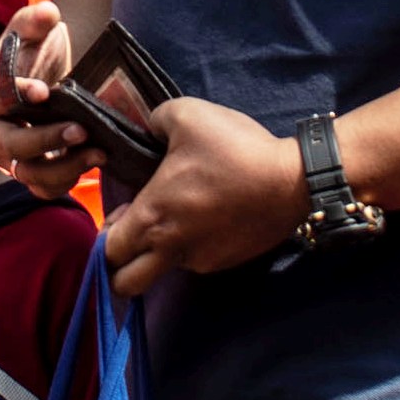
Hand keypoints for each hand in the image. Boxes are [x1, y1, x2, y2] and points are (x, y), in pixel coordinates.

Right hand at [0, 2, 91, 197]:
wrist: (57, 71)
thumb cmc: (40, 49)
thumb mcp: (36, 26)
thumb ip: (37, 17)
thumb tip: (47, 14)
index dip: (14, 97)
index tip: (44, 91)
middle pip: (9, 145)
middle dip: (44, 140)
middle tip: (81, 129)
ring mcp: (14, 156)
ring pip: (28, 174)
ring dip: (63, 167)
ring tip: (98, 149)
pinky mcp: (36, 172)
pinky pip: (45, 189)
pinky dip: (68, 181)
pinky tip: (95, 160)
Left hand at [102, 98, 308, 296]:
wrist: (292, 181)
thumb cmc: (235, 149)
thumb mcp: (188, 114)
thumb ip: (155, 120)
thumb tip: (148, 129)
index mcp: (153, 216)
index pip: (108, 251)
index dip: (107, 235)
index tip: (122, 214)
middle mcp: (172, 248)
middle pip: (127, 284)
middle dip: (120, 268)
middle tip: (135, 237)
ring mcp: (201, 260)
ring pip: (164, 271)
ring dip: (162, 253)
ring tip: (183, 215)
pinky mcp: (226, 262)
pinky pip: (196, 262)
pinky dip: (194, 246)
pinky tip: (210, 216)